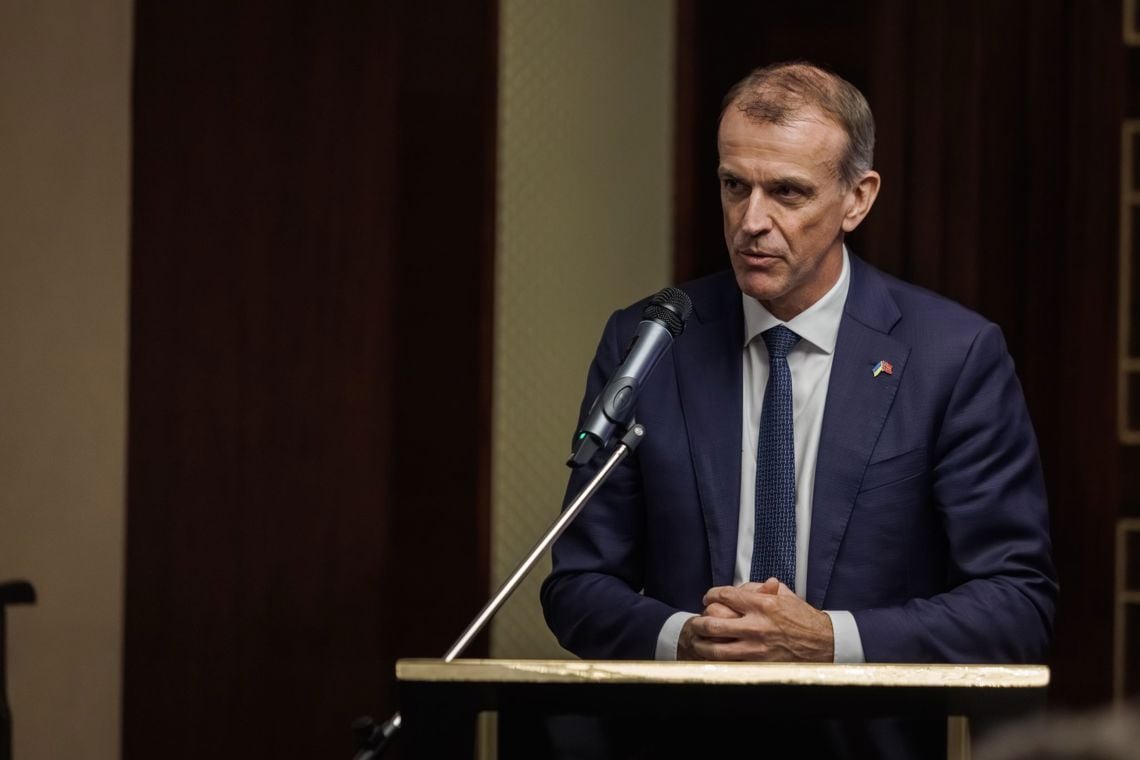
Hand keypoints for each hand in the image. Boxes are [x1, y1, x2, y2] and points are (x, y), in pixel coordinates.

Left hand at [679, 578, 833, 661]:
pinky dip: (716, 661)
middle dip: (699, 622)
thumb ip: (762, 587)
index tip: (708, 598)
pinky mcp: (759, 665)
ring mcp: (756, 648)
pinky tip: (711, 657)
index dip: (711, 596)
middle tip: (697, 621)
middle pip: (713, 623)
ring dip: (702, 644)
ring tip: (697, 641)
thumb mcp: (786, 595)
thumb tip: (743, 586)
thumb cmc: (805, 619)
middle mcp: (756, 626)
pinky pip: (729, 664)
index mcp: (762, 605)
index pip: (725, 596)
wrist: (825, 645)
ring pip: (716, 649)